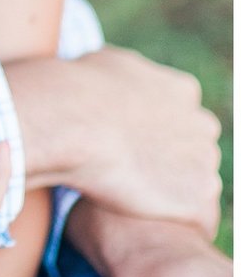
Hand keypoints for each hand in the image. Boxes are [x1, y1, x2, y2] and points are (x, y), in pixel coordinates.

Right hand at [8, 46, 221, 233]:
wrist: (73, 122)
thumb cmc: (78, 90)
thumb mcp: (105, 62)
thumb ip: (126, 75)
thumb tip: (115, 79)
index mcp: (182, 90)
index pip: (182, 115)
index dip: (154, 130)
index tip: (129, 140)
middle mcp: (201, 123)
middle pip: (194, 147)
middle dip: (169, 157)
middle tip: (129, 166)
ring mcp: (202, 160)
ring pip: (193, 180)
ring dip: (168, 186)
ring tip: (129, 189)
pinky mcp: (195, 195)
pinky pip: (194, 213)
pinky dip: (169, 213)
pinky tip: (139, 208)